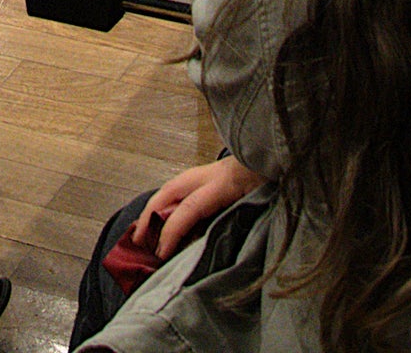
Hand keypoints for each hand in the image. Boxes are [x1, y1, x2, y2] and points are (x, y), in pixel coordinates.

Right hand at [131, 156, 264, 259]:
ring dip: (152, 212)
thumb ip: (232, 220)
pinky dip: (163, 206)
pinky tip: (159, 220)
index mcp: (220, 184)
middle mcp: (204, 176)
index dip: (171, 232)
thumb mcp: (254, 203)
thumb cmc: (266, 182)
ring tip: (141, 233)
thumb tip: (204, 242)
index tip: (161, 253)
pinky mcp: (203, 177)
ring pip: (168, 191)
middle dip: (148, 219)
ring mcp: (201, 174)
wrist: (273, 158)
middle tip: (136, 242)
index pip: (188, 209)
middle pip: (167, 195)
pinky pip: (176, 191)